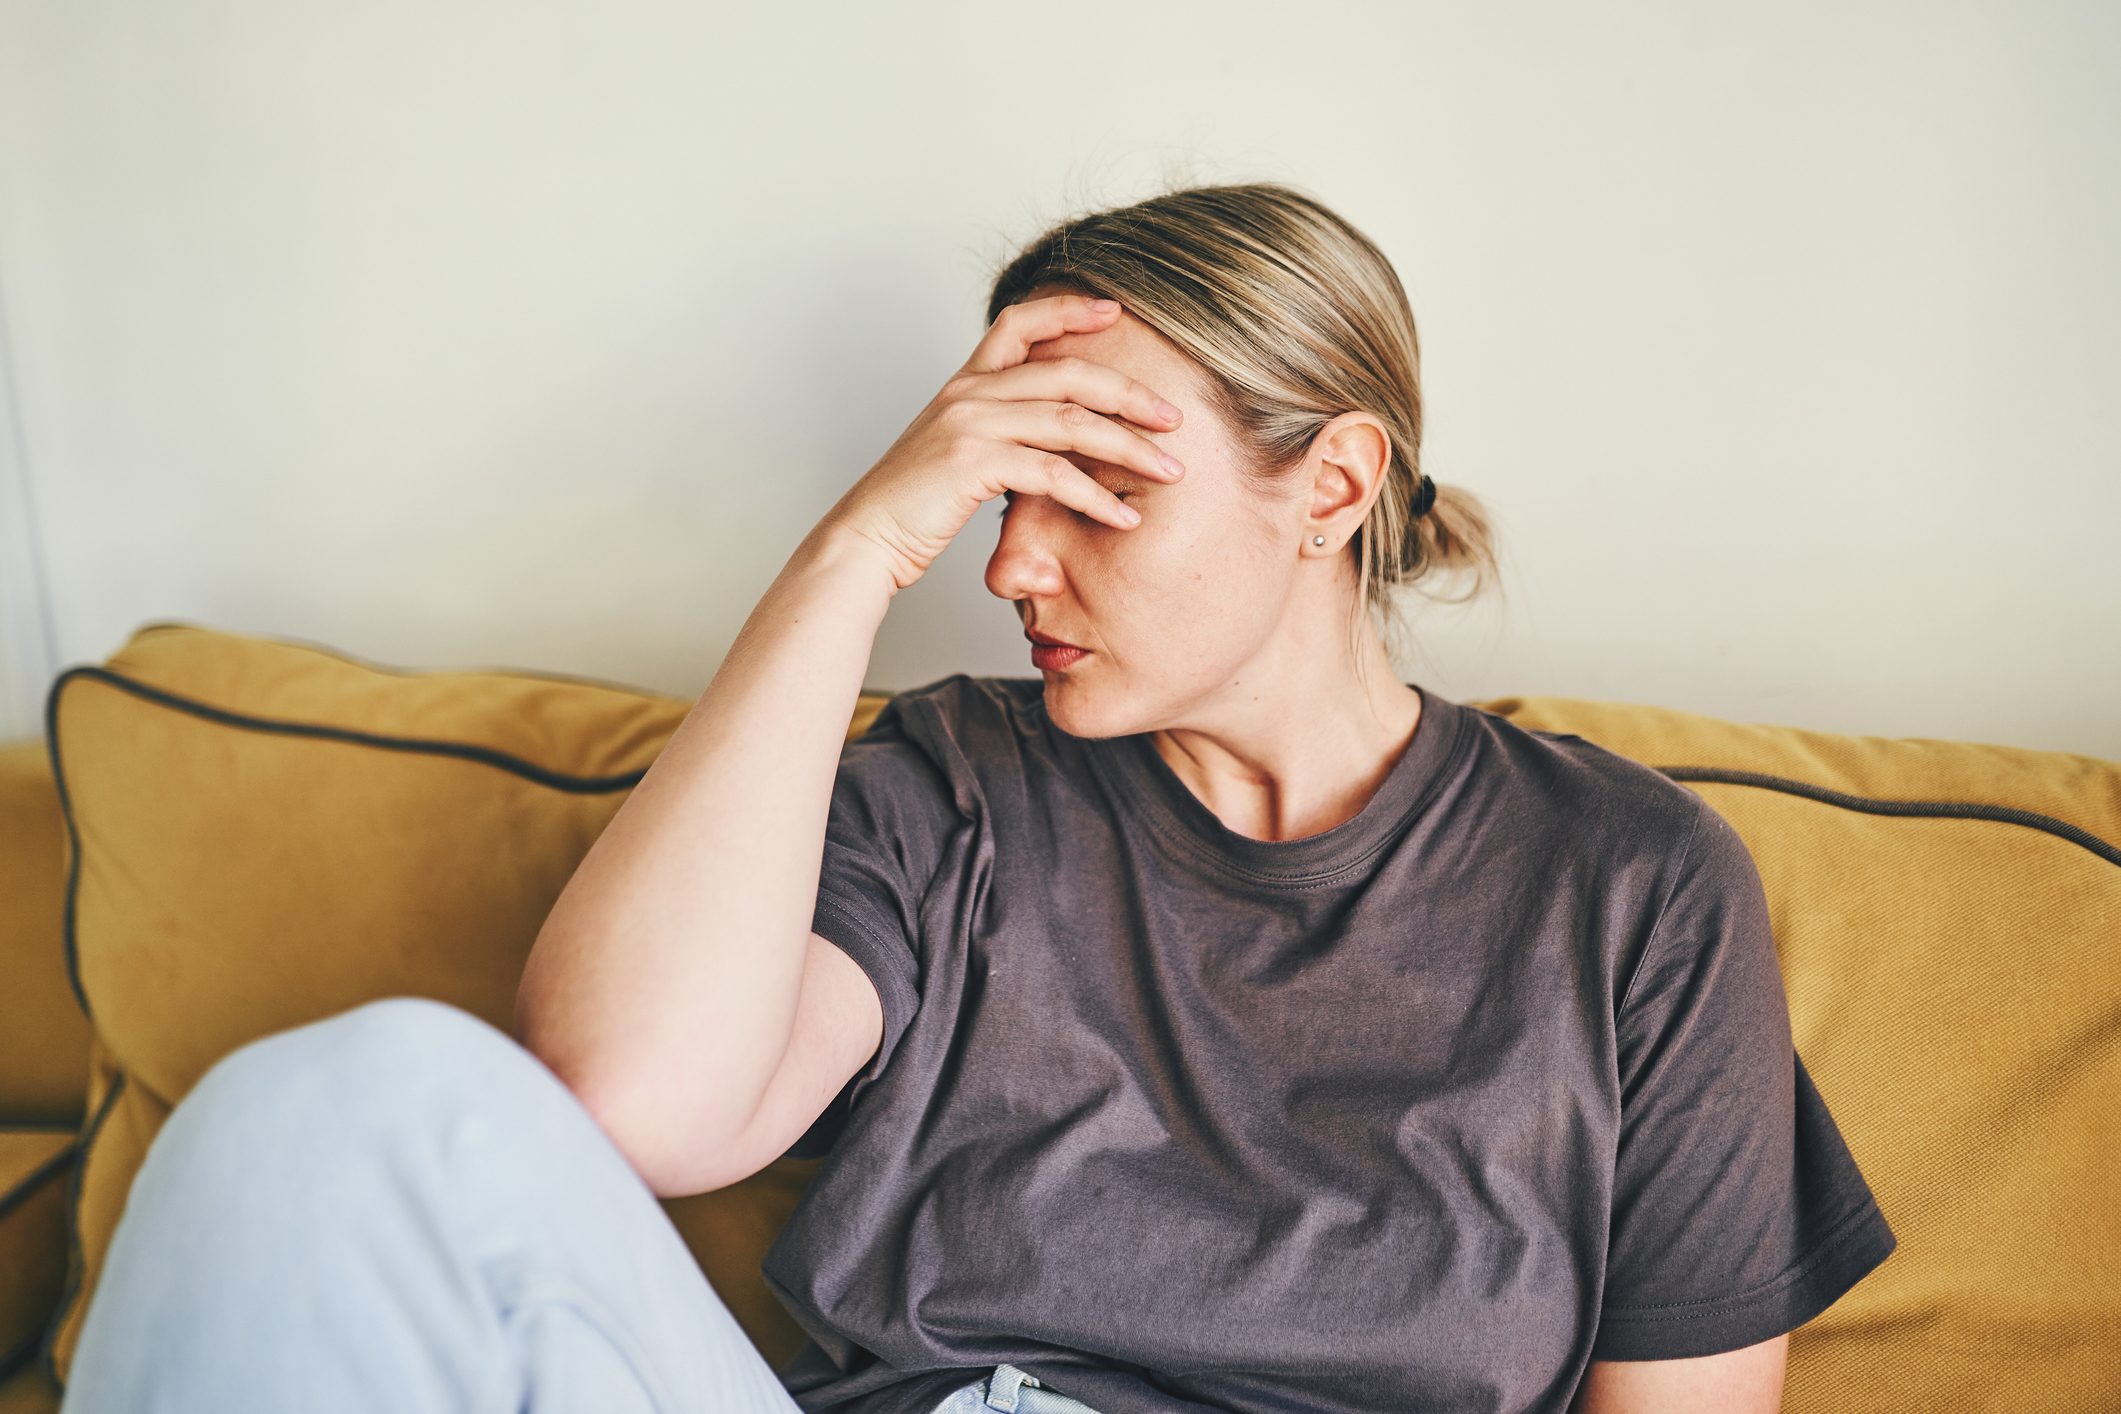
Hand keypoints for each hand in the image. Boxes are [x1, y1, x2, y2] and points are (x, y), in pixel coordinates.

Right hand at [820, 292, 1188, 593]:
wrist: (865, 538)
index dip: (1070, 310)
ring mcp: (970, 423)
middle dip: (1130, 393)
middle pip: (1067, 372)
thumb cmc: (913, 506)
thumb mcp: (957, 452)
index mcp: (965, 382)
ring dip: (1130, 447)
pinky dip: (1096, 497)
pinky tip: (1123, 518)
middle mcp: (969, 393)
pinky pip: (1053, 472)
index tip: (1117, 311)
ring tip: (1170, 470)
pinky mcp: (973, 463)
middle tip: (1175, 418)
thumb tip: (1052, 439)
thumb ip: (1000, 432)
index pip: (1020, 323)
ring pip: (1071, 421)